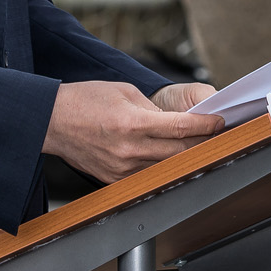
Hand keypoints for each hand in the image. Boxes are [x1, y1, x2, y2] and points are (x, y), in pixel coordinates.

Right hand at [43, 81, 223, 183]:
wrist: (51, 122)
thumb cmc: (85, 100)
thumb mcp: (125, 91)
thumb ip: (153, 109)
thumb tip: (175, 121)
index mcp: (133, 123)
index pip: (181, 128)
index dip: (205, 126)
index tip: (219, 122)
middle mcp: (130, 150)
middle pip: (179, 151)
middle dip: (201, 142)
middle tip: (216, 134)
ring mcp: (122, 169)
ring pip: (166, 166)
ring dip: (183, 155)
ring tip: (197, 144)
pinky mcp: (114, 179)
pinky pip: (147, 174)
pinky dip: (160, 164)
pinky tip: (168, 156)